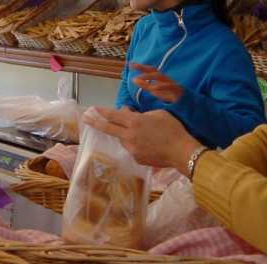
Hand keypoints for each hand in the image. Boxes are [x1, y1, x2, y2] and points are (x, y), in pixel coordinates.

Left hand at [86, 107, 201, 171]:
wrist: (181, 151)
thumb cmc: (172, 129)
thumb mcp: (157, 114)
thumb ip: (141, 114)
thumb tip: (129, 114)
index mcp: (134, 122)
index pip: (113, 115)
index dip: (102, 112)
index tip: (93, 109)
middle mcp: (129, 136)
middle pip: (109, 129)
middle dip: (95, 123)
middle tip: (85, 119)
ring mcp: (132, 149)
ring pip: (123, 139)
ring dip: (126, 134)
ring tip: (143, 133)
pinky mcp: (137, 159)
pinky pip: (132, 148)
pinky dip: (136, 144)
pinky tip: (149, 143)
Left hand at [130, 63, 184, 102]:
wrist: (187, 103)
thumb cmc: (171, 95)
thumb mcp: (156, 90)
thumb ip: (146, 85)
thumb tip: (134, 79)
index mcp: (161, 78)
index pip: (150, 70)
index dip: (140, 66)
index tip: (130, 63)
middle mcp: (166, 79)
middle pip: (154, 70)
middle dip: (144, 67)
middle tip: (133, 65)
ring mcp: (172, 83)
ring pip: (161, 77)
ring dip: (150, 76)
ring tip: (139, 77)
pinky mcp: (178, 90)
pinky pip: (169, 86)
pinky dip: (161, 87)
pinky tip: (153, 88)